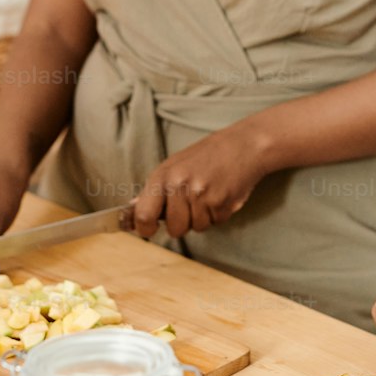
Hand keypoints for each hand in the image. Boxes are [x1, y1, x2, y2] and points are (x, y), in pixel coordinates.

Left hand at [131, 122, 270, 239]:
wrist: (243, 146)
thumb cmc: (207, 155)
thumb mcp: (174, 166)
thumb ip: (155, 191)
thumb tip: (132, 213)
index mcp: (163, 176)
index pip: (143, 215)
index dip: (145, 228)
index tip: (149, 229)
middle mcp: (180, 186)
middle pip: (174, 229)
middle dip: (182, 224)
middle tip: (191, 206)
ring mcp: (201, 195)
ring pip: (197, 228)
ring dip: (203, 217)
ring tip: (209, 194)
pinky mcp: (221, 204)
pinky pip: (215, 223)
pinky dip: (219, 214)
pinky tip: (221, 194)